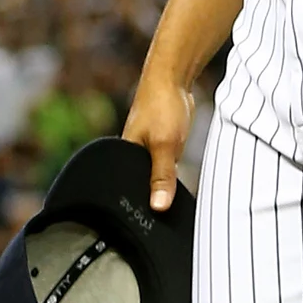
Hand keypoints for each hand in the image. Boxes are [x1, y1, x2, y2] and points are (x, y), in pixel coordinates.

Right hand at [124, 72, 196, 210]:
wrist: (174, 78)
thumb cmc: (162, 106)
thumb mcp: (164, 145)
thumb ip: (162, 176)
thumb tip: (159, 207)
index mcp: (123, 156)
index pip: (126, 191)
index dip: (138, 207)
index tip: (152, 223)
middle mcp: (132, 156)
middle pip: (141, 187)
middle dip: (153, 198)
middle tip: (166, 215)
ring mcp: (147, 151)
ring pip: (155, 179)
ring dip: (165, 188)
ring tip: (173, 204)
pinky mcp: (161, 148)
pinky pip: (165, 170)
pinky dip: (172, 177)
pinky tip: (179, 185)